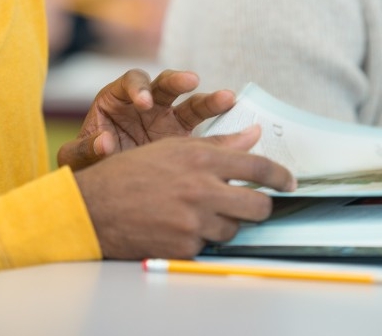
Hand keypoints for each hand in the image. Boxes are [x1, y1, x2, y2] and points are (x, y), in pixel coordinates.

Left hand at [57, 68, 235, 170]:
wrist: (103, 189)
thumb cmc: (87, 164)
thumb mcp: (76, 158)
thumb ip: (84, 149)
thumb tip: (104, 142)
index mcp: (118, 99)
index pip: (132, 82)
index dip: (139, 88)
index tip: (145, 102)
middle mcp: (148, 104)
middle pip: (166, 84)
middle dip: (178, 81)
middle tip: (190, 82)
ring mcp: (168, 121)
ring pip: (191, 104)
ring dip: (208, 101)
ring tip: (227, 99)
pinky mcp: (183, 141)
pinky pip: (204, 133)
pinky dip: (218, 131)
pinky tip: (238, 131)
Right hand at [74, 126, 296, 258]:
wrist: (93, 207)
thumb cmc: (130, 173)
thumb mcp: (173, 148)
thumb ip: (217, 144)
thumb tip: (252, 135)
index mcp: (201, 158)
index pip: (257, 167)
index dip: (280, 176)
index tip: (289, 182)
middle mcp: (202, 188)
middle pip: (257, 205)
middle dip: (261, 206)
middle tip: (254, 204)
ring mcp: (194, 220)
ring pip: (234, 227)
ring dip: (225, 222)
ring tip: (200, 212)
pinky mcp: (185, 246)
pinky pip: (208, 245)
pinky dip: (200, 238)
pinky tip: (180, 226)